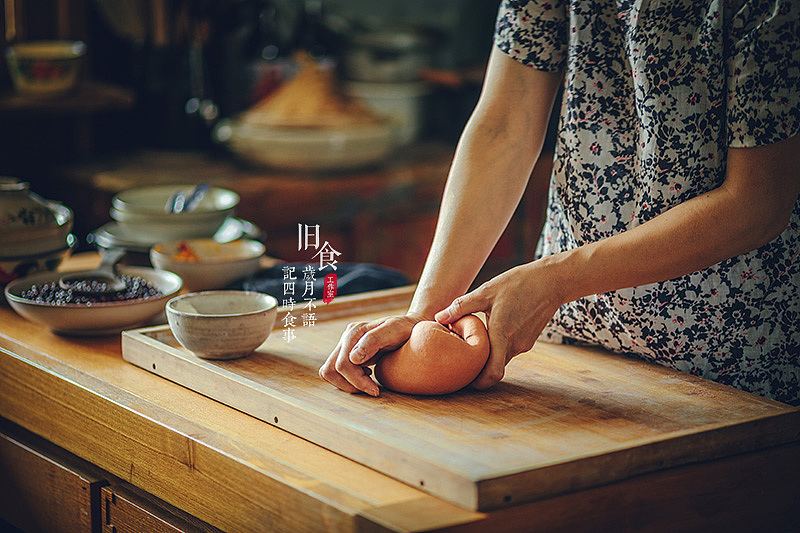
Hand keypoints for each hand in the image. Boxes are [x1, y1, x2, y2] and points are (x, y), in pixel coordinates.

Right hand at [318, 312, 427, 395]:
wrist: (411, 326)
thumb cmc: (406, 329)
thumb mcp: (395, 331)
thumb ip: (373, 341)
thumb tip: (353, 358)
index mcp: (355, 331)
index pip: (343, 364)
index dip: (357, 381)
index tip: (375, 390)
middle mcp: (347, 337)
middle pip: (331, 369)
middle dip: (350, 384)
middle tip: (372, 389)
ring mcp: (346, 345)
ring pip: (330, 372)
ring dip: (346, 383)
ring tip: (368, 383)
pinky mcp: (349, 352)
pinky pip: (337, 372)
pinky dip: (348, 380)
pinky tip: (367, 375)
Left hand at [434, 259, 564, 389]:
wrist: (552, 281)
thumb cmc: (519, 283)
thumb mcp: (486, 291)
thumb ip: (462, 306)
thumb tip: (438, 317)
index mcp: (502, 336)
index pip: (492, 374)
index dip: (478, 382)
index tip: (463, 379)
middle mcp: (515, 345)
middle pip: (494, 368)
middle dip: (478, 369)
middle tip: (459, 362)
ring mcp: (524, 344)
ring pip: (502, 358)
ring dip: (488, 356)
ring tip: (471, 344)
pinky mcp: (529, 339)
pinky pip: (510, 349)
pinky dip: (499, 347)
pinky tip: (489, 333)